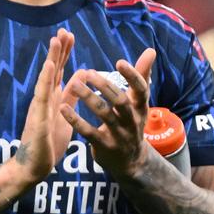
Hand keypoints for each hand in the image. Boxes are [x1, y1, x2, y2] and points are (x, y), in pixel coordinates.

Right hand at [16, 30, 75, 185]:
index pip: (59, 71)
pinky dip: (46, 80)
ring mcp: (39, 107)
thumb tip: (80, 75)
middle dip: (58, 50)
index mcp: (52, 98)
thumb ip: (71, 96)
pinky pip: (42, 96)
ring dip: (51, 59)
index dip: (63, 54)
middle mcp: (44, 99)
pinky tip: (50, 66)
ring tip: (56, 40)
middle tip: (64, 30)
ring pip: (46, 78)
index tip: (69, 35)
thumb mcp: (65, 114)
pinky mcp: (37, 117)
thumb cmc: (48, 143)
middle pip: (52, 70)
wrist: (34, 167)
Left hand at [59, 49, 155, 178]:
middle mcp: (132, 121)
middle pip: (121, 101)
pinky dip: (75, 120)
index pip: (141, 89)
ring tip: (73, 85)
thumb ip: (141, 76)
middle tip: (88, 72)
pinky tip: (63, 108)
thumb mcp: (138, 103)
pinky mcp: (104, 147)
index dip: (132, 76)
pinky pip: (88, 132)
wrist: (131, 163)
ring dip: (88, 98)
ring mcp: (119, 136)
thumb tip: (150, 50)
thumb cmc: (131, 124)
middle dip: (105, 86)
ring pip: (104, 114)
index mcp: (141, 108)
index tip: (119, 62)